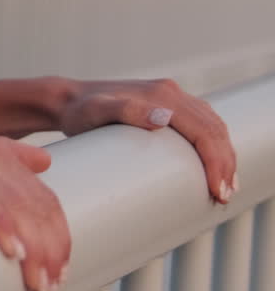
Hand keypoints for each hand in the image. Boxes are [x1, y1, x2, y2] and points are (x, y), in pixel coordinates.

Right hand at [0, 118, 68, 290]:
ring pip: (13, 203)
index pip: (43, 198)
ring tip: (36, 281)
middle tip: (49, 288)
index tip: (59, 273)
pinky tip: (11, 251)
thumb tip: (44, 165)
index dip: (58, 237)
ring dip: (32, 248)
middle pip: (36, 204)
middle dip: (50, 250)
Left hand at [58, 78, 235, 202]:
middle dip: (224, 164)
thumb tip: (163, 118)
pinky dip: (212, 146)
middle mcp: (170, 93)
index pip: (204, 130)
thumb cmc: (78, 112)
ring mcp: (169, 98)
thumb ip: (125, 111)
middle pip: (213, 129)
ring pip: (211, 126)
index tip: (218, 190)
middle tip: (223, 196)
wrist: (66, 101)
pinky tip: (213, 166)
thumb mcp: (96, 112)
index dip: (216, 161)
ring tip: (224, 187)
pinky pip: (200, 125)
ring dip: (223, 156)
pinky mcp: (165, 106)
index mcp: (162, 95)